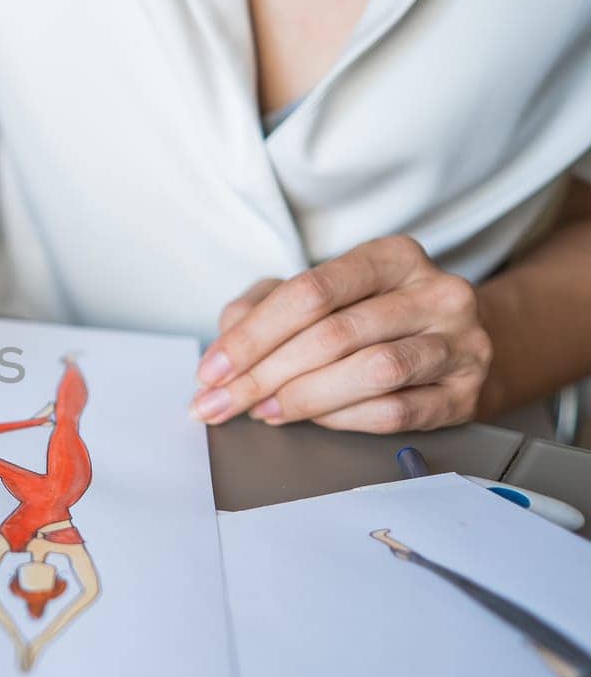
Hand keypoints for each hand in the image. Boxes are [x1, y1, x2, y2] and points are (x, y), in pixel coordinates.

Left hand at [190, 235, 492, 432]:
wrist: (462, 346)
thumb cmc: (377, 317)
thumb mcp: (323, 294)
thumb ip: (266, 306)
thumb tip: (224, 342)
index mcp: (392, 257)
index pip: (310, 292)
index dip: (252, 335)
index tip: (211, 371)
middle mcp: (434, 293)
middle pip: (333, 335)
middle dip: (263, 375)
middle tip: (222, 403)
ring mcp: (458, 343)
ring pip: (371, 372)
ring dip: (303, 398)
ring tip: (264, 411)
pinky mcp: (465, 393)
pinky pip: (396, 412)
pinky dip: (343, 419)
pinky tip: (314, 419)